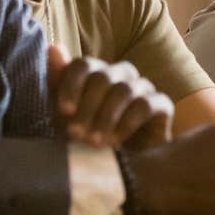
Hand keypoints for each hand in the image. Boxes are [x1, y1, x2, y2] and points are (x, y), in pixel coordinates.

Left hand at [48, 43, 172, 150]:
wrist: (120, 167)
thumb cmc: (89, 135)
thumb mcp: (65, 113)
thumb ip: (58, 81)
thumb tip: (53, 47)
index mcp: (97, 72)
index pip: (83, 64)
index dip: (72, 85)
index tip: (63, 110)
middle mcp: (122, 74)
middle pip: (103, 77)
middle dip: (87, 106)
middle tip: (76, 133)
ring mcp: (143, 88)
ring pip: (124, 90)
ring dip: (105, 117)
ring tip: (94, 141)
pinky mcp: (162, 104)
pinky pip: (145, 105)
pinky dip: (126, 124)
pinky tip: (115, 141)